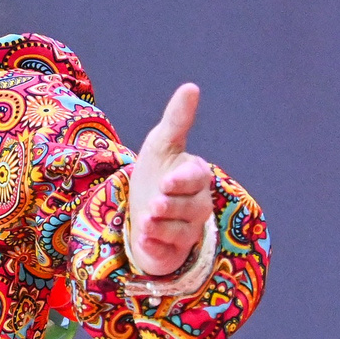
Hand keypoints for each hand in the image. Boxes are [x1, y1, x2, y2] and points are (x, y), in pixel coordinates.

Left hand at [128, 82, 214, 276]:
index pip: (197, 178)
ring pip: (182, 231)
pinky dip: (155, 246)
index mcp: (196, 175)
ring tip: (145, 221)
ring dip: (161, 226)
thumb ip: (177, 120)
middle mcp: (198, 204)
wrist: (141, 209)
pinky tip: (143, 239)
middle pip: (192, 207)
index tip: (167, 181)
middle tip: (156, 204)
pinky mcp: (174, 250)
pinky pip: (169, 251)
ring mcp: (189, 229)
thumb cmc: (156, 172)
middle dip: (172, 206)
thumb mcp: (161, 144)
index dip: (183, 181)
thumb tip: (191, 87)